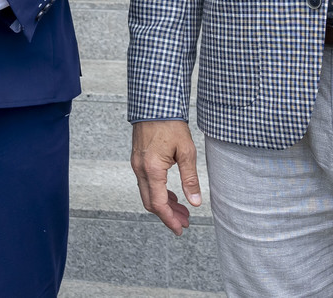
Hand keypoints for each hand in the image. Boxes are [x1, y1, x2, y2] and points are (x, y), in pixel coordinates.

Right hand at [131, 120, 202, 234]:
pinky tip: (171, 194)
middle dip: (167, 215)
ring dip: (163, 205)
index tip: (180, 229)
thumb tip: (195, 202)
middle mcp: (140, 168)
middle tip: (184, 222)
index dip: (169, 219)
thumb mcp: (186, 152)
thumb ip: (190, 179)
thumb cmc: (170, 124)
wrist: (154, 104)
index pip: (158, 203)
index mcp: (152, 169)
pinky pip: (146, 183)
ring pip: (147, 193)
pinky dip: (158, 193)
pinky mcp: (138, 159)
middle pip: (150, 202)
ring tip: (181, 210)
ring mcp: (137, 164)